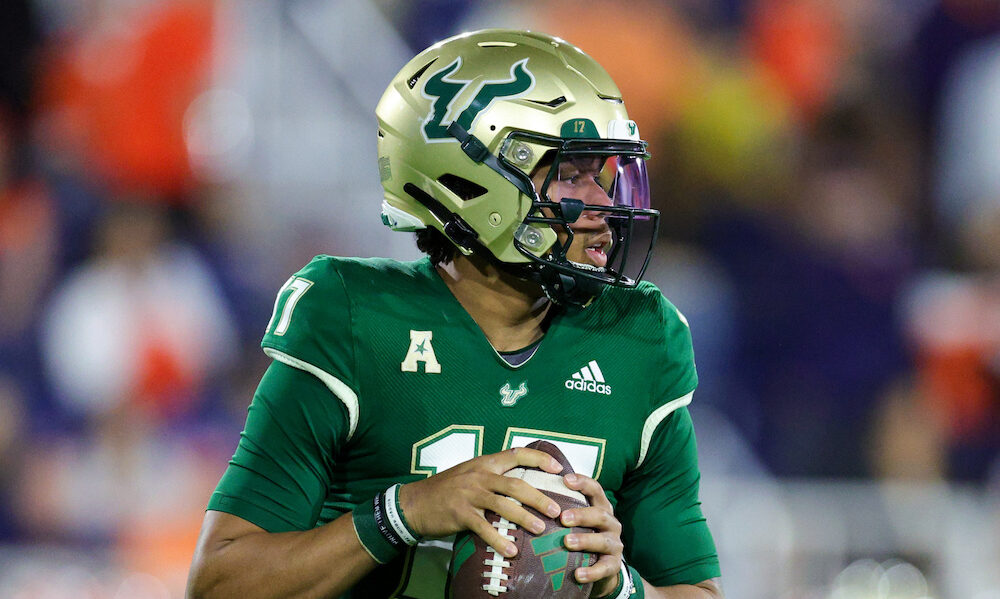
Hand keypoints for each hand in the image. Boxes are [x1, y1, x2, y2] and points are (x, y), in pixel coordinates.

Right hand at [398, 448, 564, 556]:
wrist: (415, 502)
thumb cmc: (446, 489)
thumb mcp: (470, 473)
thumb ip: (492, 475)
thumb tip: (522, 484)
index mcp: (484, 463)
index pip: (516, 453)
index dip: (539, 458)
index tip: (558, 468)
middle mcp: (479, 475)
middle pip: (515, 484)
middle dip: (538, 497)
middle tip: (556, 510)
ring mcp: (469, 494)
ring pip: (503, 504)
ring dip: (524, 518)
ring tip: (540, 530)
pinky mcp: (460, 513)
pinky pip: (484, 528)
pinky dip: (498, 540)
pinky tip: (510, 550)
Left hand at [559, 473, 623, 596]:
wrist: (602, 567)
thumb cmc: (583, 536)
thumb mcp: (577, 521)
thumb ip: (563, 508)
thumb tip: (530, 492)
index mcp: (601, 508)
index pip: (595, 489)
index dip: (583, 482)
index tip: (565, 479)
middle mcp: (610, 523)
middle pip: (600, 515)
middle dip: (581, 515)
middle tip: (562, 517)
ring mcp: (614, 544)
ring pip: (603, 541)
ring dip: (585, 540)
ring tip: (567, 542)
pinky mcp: (614, 565)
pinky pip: (605, 568)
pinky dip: (592, 571)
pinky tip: (578, 574)